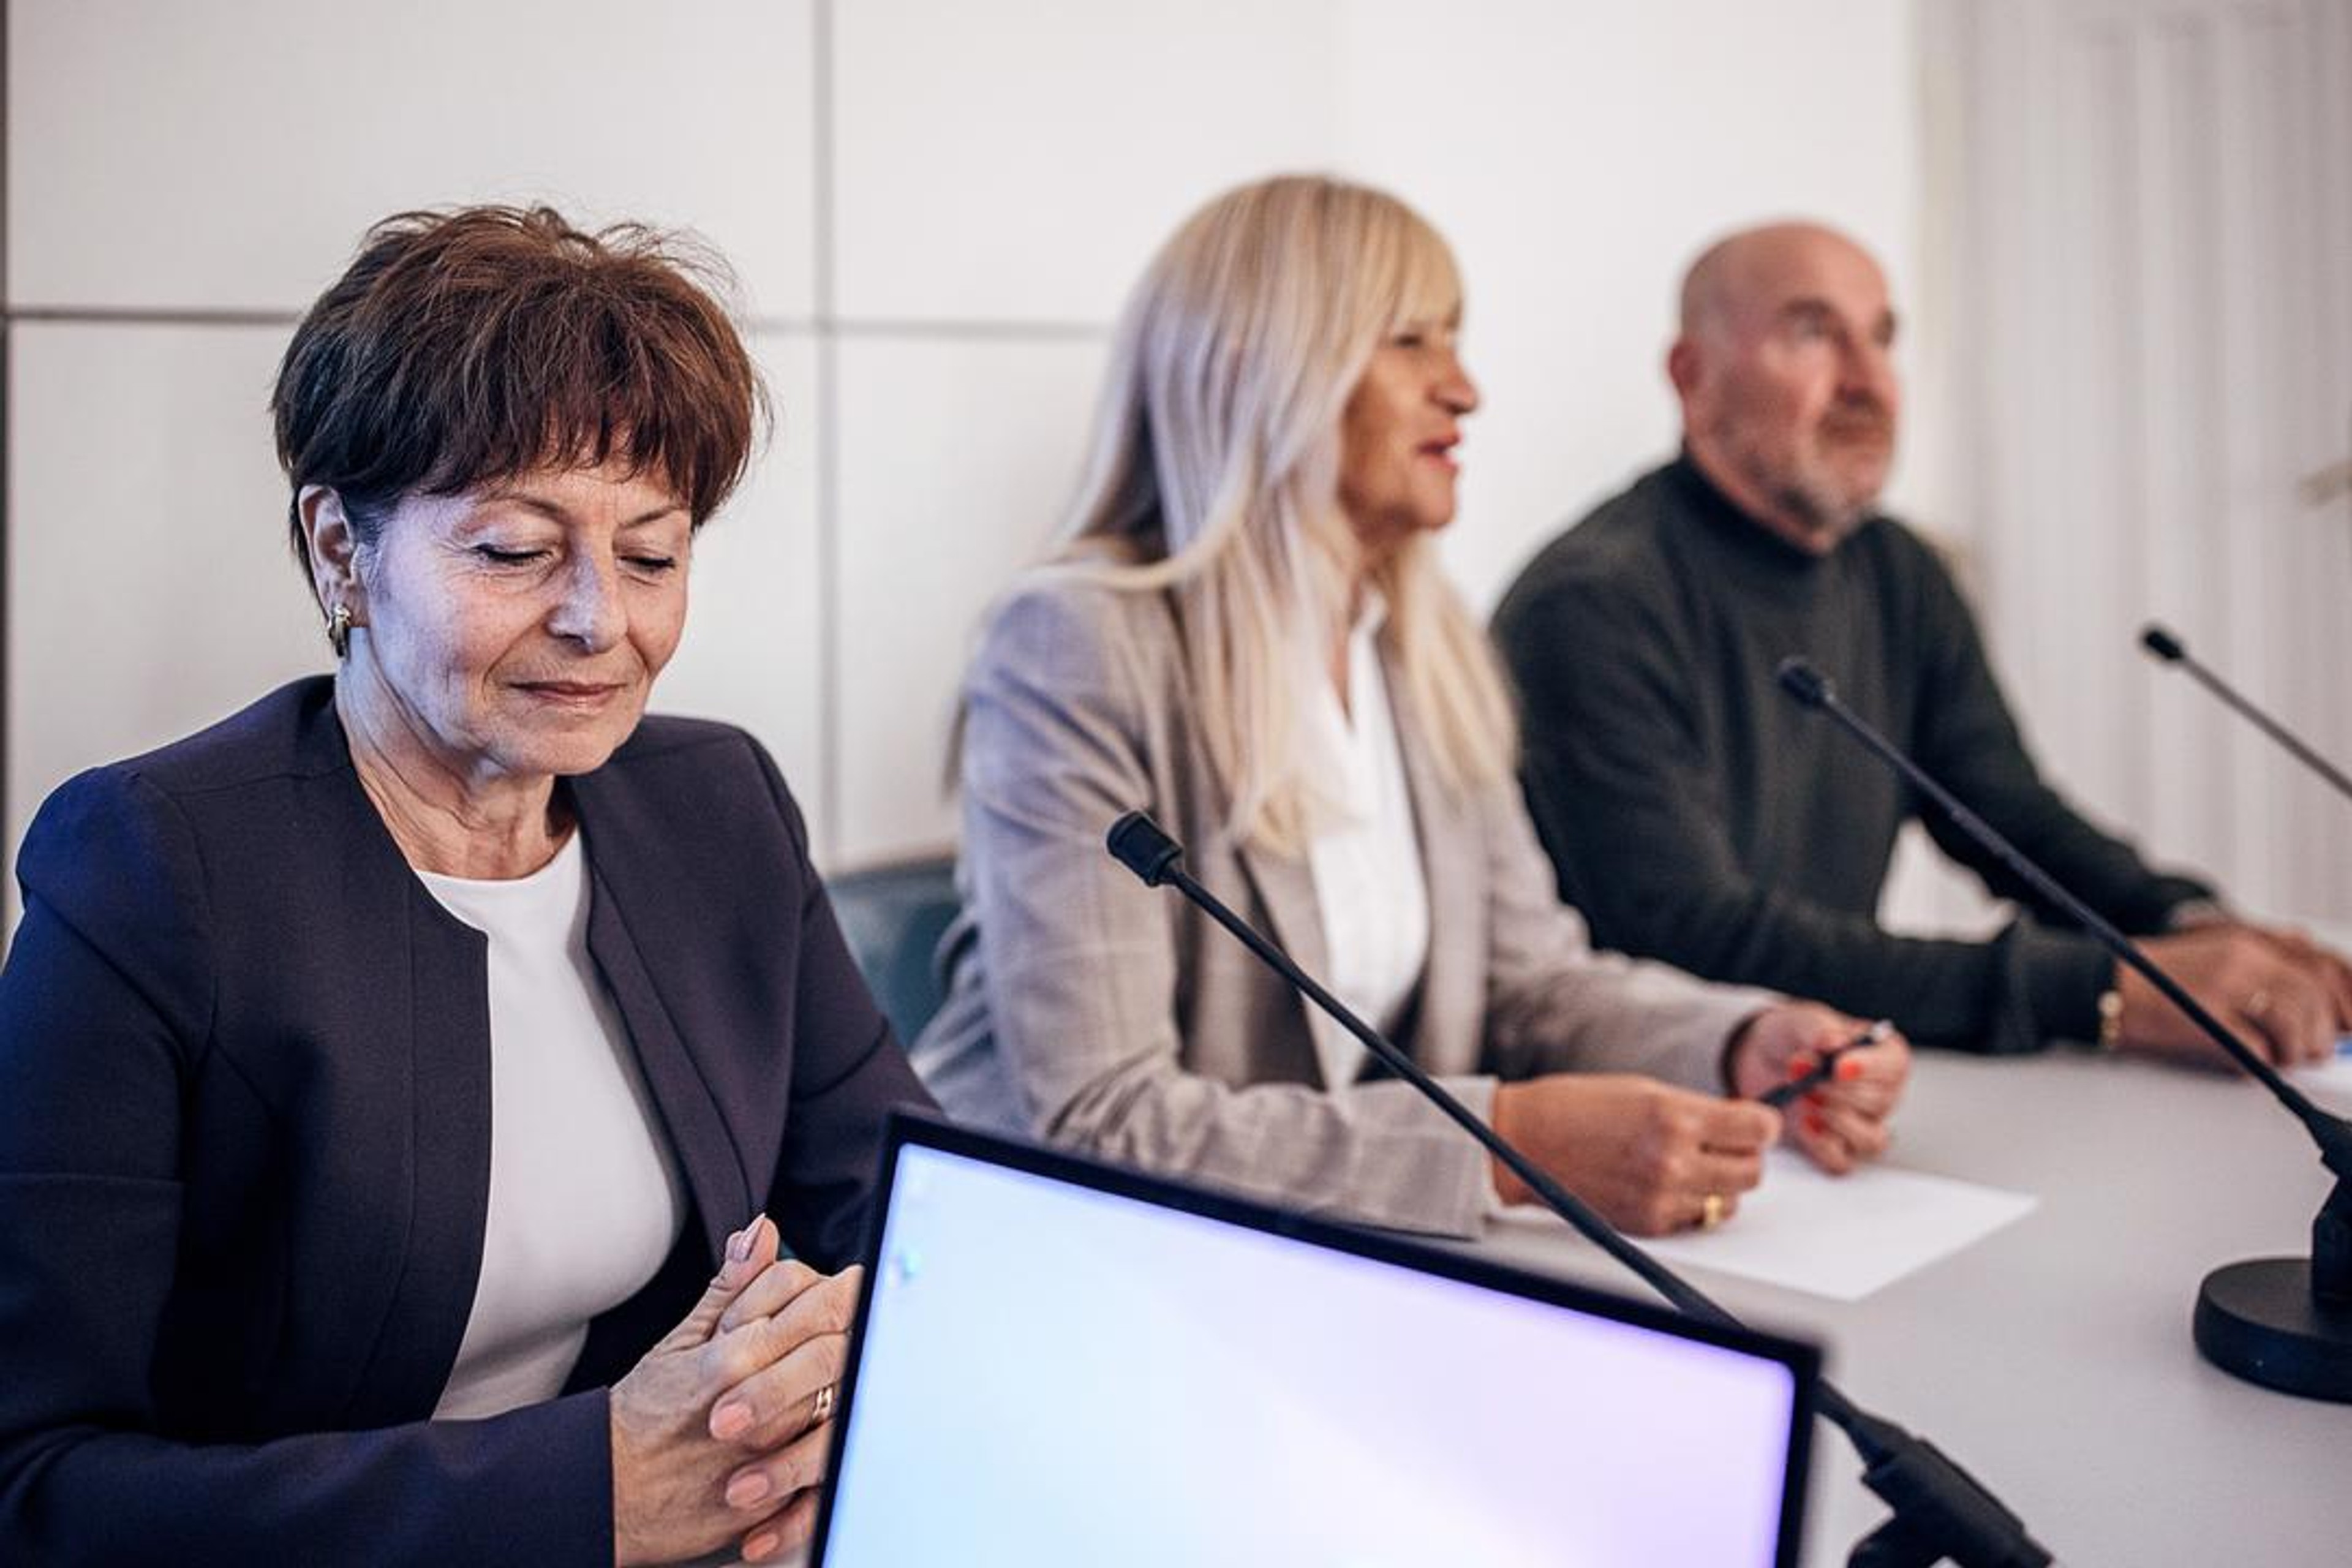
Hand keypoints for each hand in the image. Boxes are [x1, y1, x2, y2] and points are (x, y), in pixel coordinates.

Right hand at [609, 1216, 855, 1566]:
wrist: (610, 1491)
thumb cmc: (645, 1412)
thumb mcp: (680, 1341)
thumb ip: (730, 1288)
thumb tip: (763, 1229)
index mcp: (733, 1355)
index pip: (806, 1298)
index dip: (835, 1284)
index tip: (850, 1281)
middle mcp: (759, 1401)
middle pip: (833, 1345)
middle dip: (855, 1321)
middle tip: (863, 1311)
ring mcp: (772, 1452)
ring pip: (841, 1401)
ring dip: (856, 1377)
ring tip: (858, 1364)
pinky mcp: (776, 1499)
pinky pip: (831, 1465)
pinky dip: (844, 1444)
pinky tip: (844, 1427)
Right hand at [1489, 1074, 1779, 1235]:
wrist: (1523, 1143)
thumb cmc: (1576, 1108)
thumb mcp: (1646, 1091)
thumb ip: (1697, 1111)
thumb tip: (1742, 1127)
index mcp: (1674, 1116)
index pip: (1758, 1130)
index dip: (1762, 1125)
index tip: (1754, 1123)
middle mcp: (1673, 1160)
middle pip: (1753, 1172)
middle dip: (1745, 1156)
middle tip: (1724, 1145)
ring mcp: (1662, 1197)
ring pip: (1731, 1201)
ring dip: (1720, 1184)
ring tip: (1689, 1165)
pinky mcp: (1649, 1224)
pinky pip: (1697, 1219)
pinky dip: (1691, 1204)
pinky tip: (1665, 1182)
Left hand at [1727, 1002, 1909, 1174]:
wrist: (1764, 1059)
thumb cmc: (1795, 1036)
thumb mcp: (1803, 1022)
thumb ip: (1820, 1030)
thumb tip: (1832, 1043)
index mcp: (1884, 1056)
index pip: (1894, 1066)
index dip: (1868, 1069)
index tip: (1838, 1067)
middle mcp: (1882, 1094)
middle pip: (1879, 1102)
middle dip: (1837, 1089)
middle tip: (1801, 1072)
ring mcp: (1863, 1125)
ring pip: (1870, 1138)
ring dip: (1835, 1120)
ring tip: (1804, 1097)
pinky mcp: (1838, 1149)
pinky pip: (1843, 1162)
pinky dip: (1822, 1146)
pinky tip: (1804, 1124)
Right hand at [2127, 926, 2338, 1067]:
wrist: (2112, 984)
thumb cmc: (2164, 977)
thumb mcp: (2220, 952)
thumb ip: (2268, 964)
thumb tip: (2317, 998)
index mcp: (2250, 942)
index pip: (2322, 967)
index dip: (2342, 1000)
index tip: (2346, 1024)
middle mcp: (2243, 960)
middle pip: (2312, 997)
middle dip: (2322, 1031)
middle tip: (2315, 1050)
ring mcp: (2225, 988)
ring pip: (2292, 1024)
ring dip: (2295, 1050)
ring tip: (2282, 1058)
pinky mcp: (2207, 1019)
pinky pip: (2257, 1049)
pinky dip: (2260, 1064)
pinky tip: (2246, 1062)